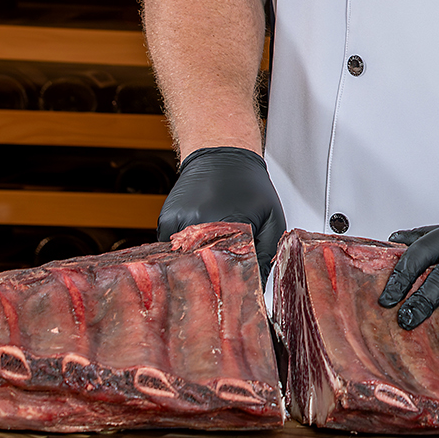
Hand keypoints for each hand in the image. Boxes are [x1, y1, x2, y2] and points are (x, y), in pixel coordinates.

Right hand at [157, 147, 285, 271]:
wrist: (220, 153)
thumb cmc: (248, 183)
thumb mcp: (271, 216)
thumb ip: (268, 251)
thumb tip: (259, 282)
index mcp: (231, 224)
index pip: (228, 268)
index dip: (232, 280)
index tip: (235, 284)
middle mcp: (202, 222)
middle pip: (202, 267)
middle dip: (212, 274)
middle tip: (221, 270)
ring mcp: (181, 221)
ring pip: (183, 259)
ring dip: (195, 259)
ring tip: (209, 246)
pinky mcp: (167, 219)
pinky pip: (170, 247)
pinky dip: (181, 248)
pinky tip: (196, 236)